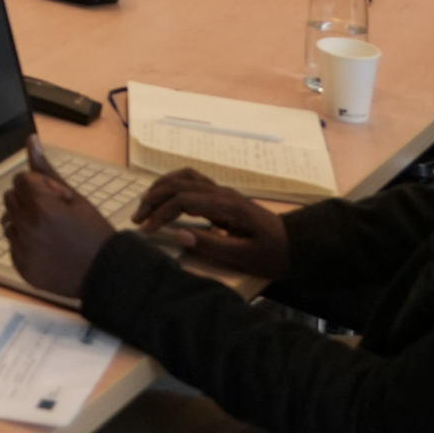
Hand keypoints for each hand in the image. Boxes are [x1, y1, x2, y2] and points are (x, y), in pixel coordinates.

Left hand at [0, 141, 118, 296]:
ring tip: (49, 232)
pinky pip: (13, 246)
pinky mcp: (21, 268)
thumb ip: (46, 170)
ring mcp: (22, 250)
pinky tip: (46, 249)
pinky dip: (25, 244)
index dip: (39, 185)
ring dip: (23, 222)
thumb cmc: (93, 232)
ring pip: (8, 222)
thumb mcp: (74, 197)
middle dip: (28, 200)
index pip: (20, 179)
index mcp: (40, 206)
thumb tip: (31, 140)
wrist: (105, 274)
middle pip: (10, 198)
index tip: (58, 199)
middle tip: (54, 214)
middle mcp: (26, 228)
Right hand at [132, 168, 291, 278]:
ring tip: (146, 206)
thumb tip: (178, 235)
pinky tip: (166, 199)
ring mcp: (222, 192)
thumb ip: (211, 245)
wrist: (296, 246)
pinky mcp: (222, 197)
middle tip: (137, 219)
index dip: (160, 213)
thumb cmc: (272, 255)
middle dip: (154, 198)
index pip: (183, 200)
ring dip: (161, 188)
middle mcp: (222, 193)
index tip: (146, 230)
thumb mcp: (243, 257)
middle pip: (178, 183)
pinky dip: (173, 186)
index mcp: (226, 206)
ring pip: (184, 177)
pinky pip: (192, 181)